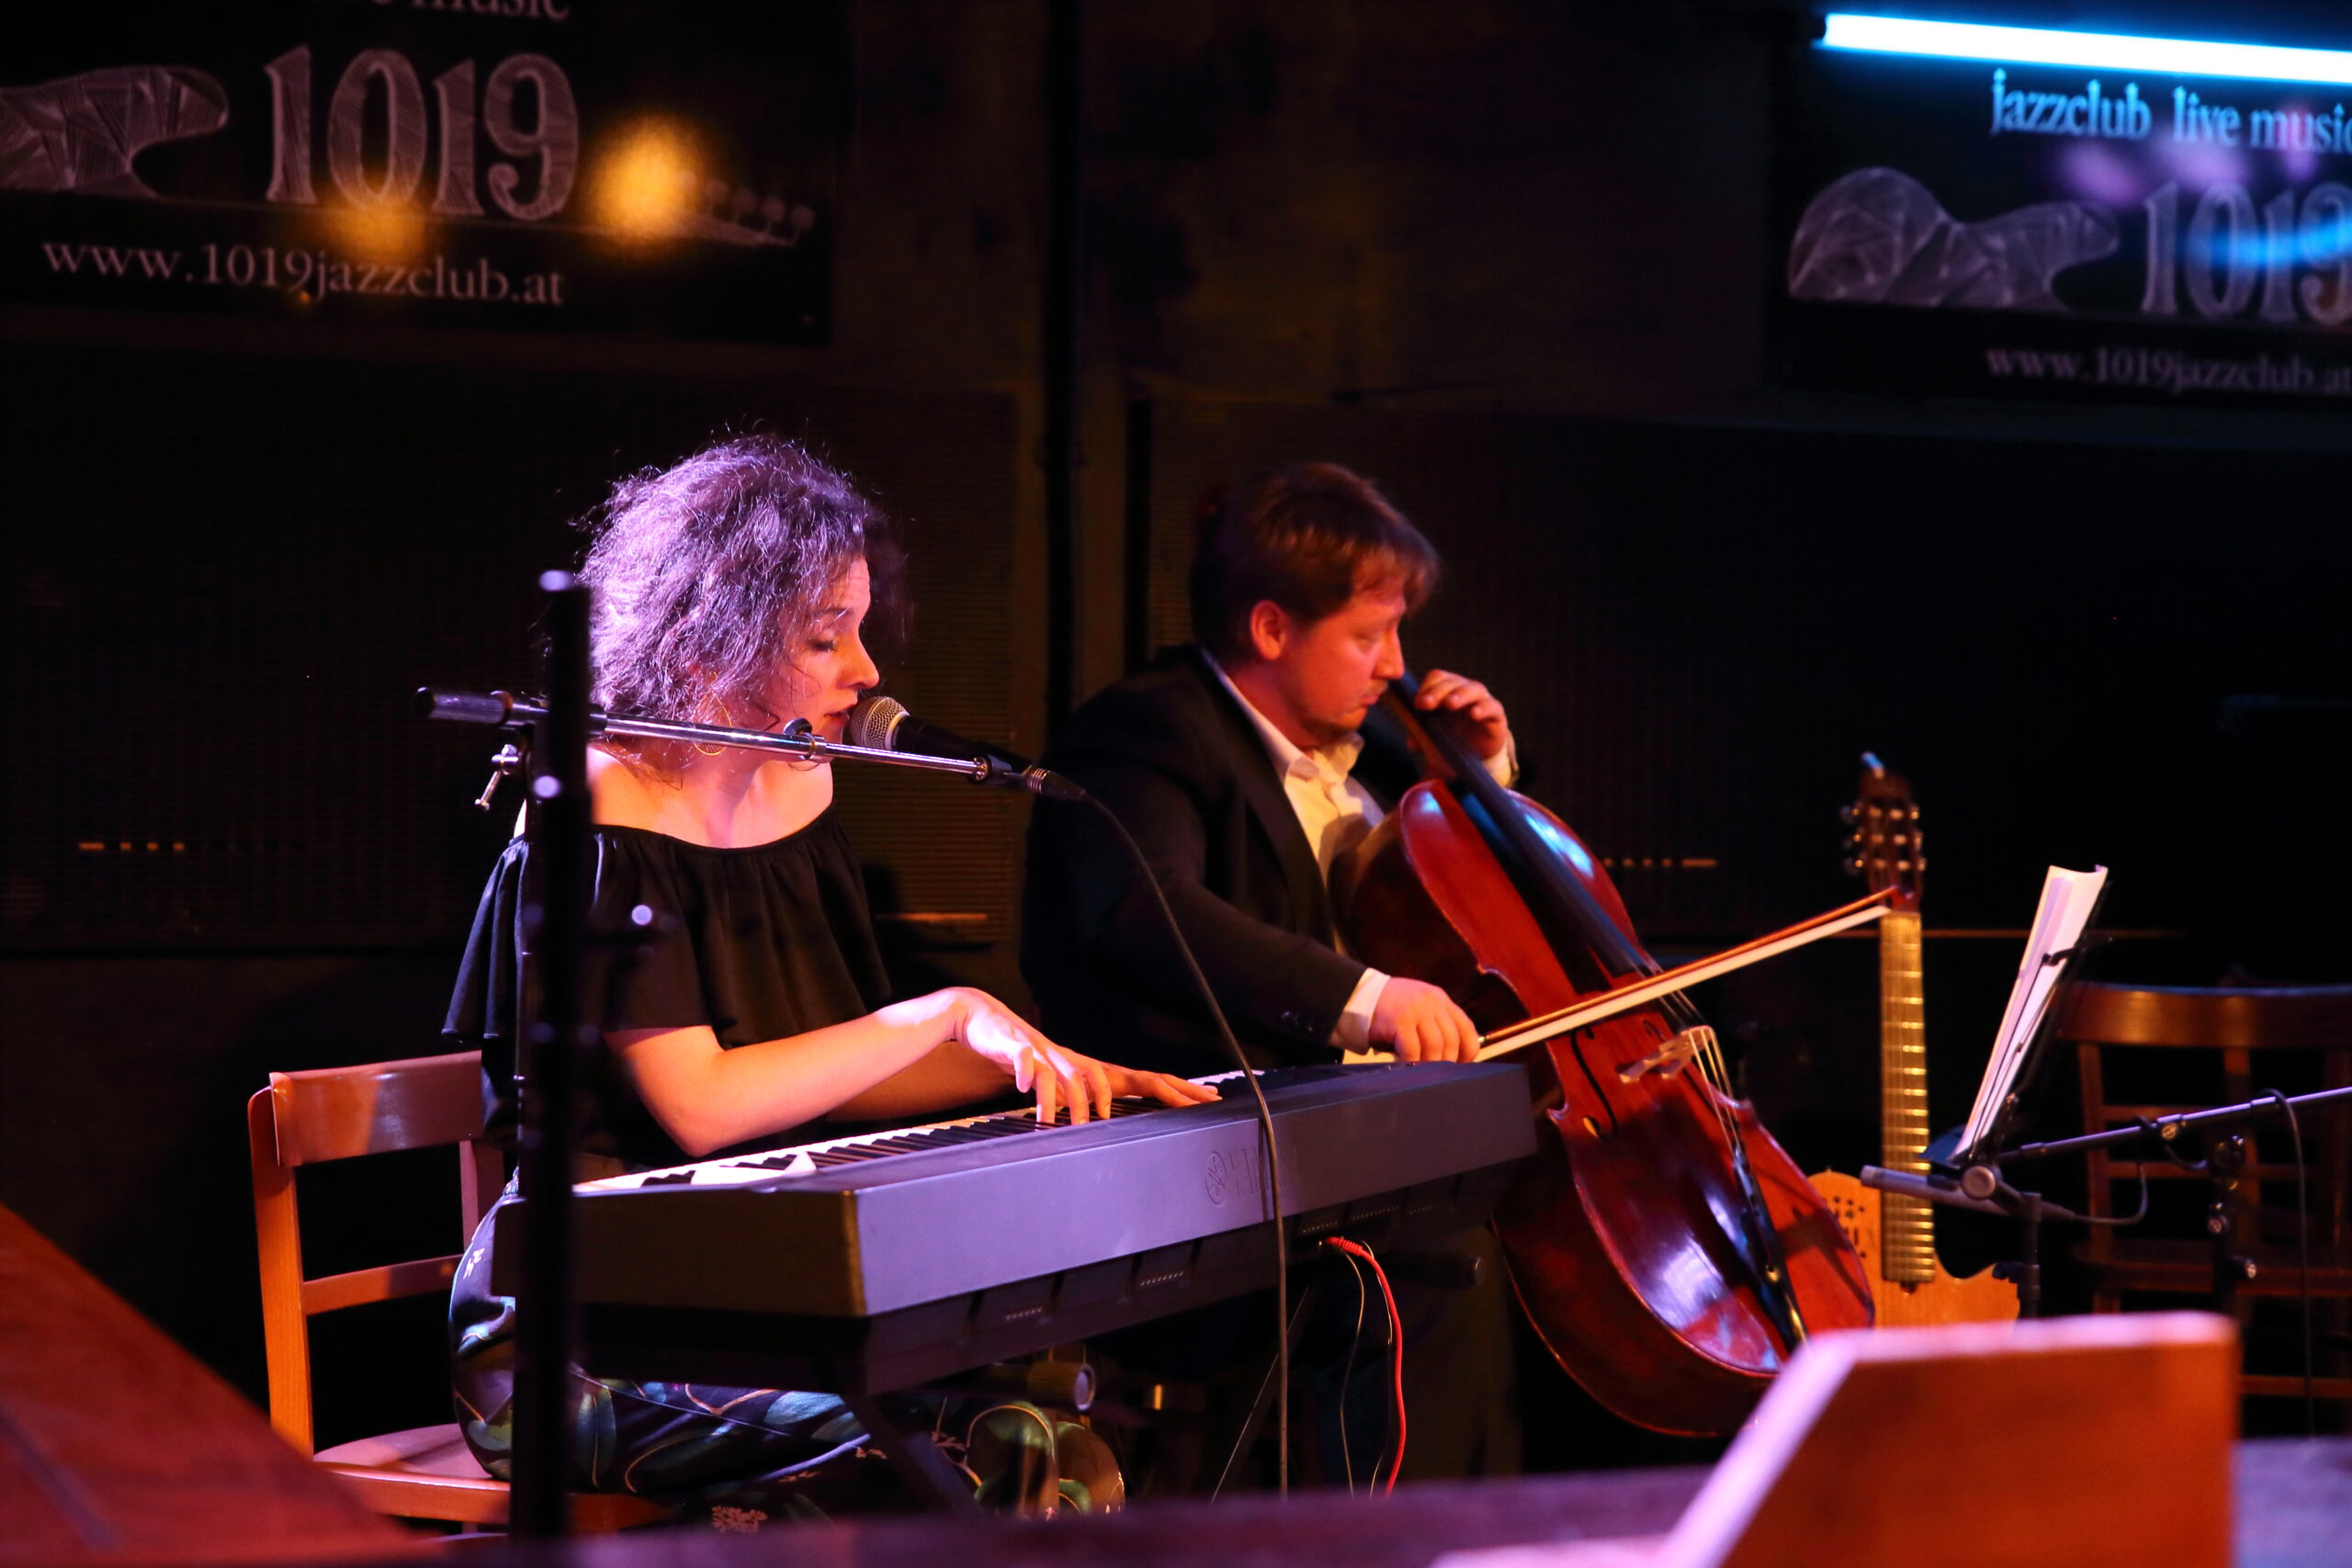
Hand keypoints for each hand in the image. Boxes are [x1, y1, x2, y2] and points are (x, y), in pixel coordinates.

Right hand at [948, 990, 1219, 1122]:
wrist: (984, 1023)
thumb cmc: (1027, 1060)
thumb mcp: (1060, 1086)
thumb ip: (1082, 1103)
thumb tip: (1103, 1128)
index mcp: (1093, 1070)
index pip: (1145, 1080)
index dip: (1177, 1090)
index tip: (1209, 1100)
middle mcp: (1079, 1060)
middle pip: (1129, 1075)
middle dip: (1164, 1090)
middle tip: (1194, 1105)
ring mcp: (1049, 1053)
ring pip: (1075, 1077)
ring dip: (1081, 1100)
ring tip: (1086, 1123)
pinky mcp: (1017, 1048)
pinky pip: (1026, 1063)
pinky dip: (1029, 1076)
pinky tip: (1030, 1090)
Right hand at [1369, 977, 1481, 1062]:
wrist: (1359, 994)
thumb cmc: (1390, 1009)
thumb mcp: (1418, 1008)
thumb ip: (1434, 1025)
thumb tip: (1449, 1058)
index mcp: (1440, 999)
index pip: (1466, 1028)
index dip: (1468, 1051)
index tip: (1460, 1065)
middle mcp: (1432, 1002)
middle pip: (1452, 1038)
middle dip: (1447, 1061)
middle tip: (1437, 1074)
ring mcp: (1416, 1009)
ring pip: (1436, 1044)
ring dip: (1430, 1063)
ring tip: (1423, 1072)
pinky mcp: (1399, 1020)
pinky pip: (1412, 1048)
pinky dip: (1411, 1061)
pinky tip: (1405, 1065)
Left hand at [1415, 668, 1512, 764]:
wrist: (1475, 758)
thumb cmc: (1450, 741)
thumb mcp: (1431, 740)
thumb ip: (1419, 738)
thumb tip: (1411, 744)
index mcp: (1446, 691)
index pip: (1436, 678)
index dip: (1426, 687)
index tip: (1417, 704)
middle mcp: (1464, 691)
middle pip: (1452, 682)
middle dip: (1437, 692)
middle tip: (1426, 704)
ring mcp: (1482, 701)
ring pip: (1473, 689)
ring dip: (1460, 695)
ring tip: (1450, 704)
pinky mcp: (1496, 715)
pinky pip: (1492, 706)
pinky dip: (1483, 708)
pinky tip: (1474, 714)